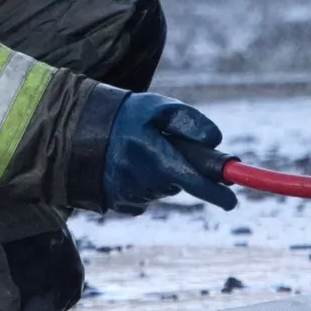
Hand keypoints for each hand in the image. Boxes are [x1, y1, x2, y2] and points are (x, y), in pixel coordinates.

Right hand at [101, 92, 237, 213]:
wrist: (79, 129)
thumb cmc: (127, 115)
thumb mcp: (158, 108)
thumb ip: (190, 121)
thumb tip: (216, 141)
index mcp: (154, 155)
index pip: (193, 180)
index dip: (215, 192)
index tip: (232, 201)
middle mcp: (142, 179)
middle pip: (178, 183)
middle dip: (180, 169)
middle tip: (165, 148)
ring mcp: (128, 194)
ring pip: (160, 189)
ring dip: (159, 174)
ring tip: (139, 152)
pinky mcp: (117, 202)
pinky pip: (142, 197)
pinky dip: (141, 183)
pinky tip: (127, 166)